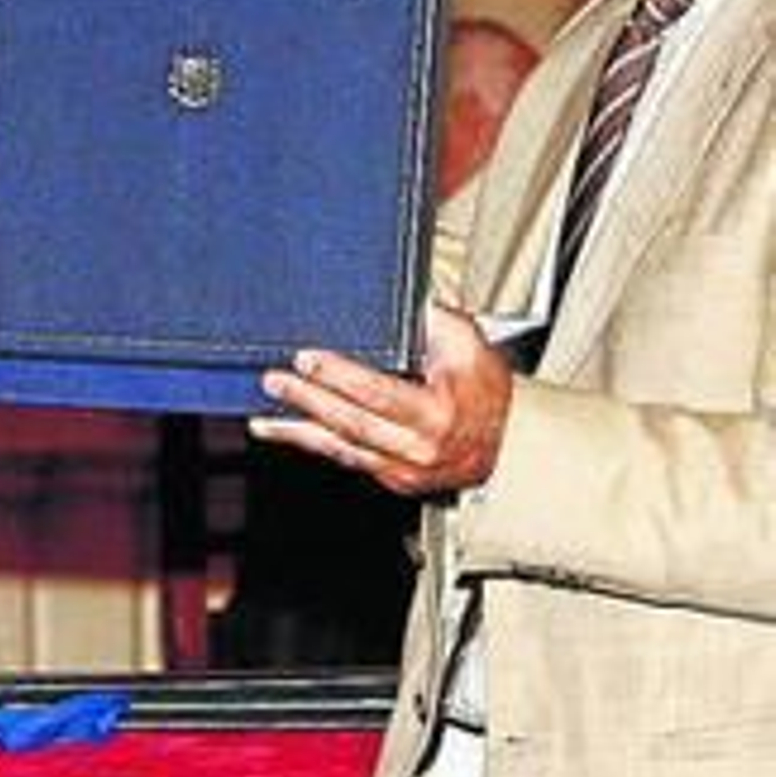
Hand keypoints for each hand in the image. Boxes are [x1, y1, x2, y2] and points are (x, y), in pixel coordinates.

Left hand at [249, 301, 512, 497]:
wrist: (511, 440)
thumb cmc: (488, 391)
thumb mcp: (469, 345)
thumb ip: (435, 320)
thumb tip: (405, 298)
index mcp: (437, 414)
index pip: (376, 392)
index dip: (338, 375)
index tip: (307, 359)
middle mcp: (418, 449)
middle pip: (351, 422)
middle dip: (308, 400)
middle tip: (275, 380)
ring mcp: (404, 470)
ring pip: (342, 448)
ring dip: (298, 431)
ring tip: (264, 417)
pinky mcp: (393, 478)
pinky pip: (347, 459)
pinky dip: (316, 444)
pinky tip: (290, 431)